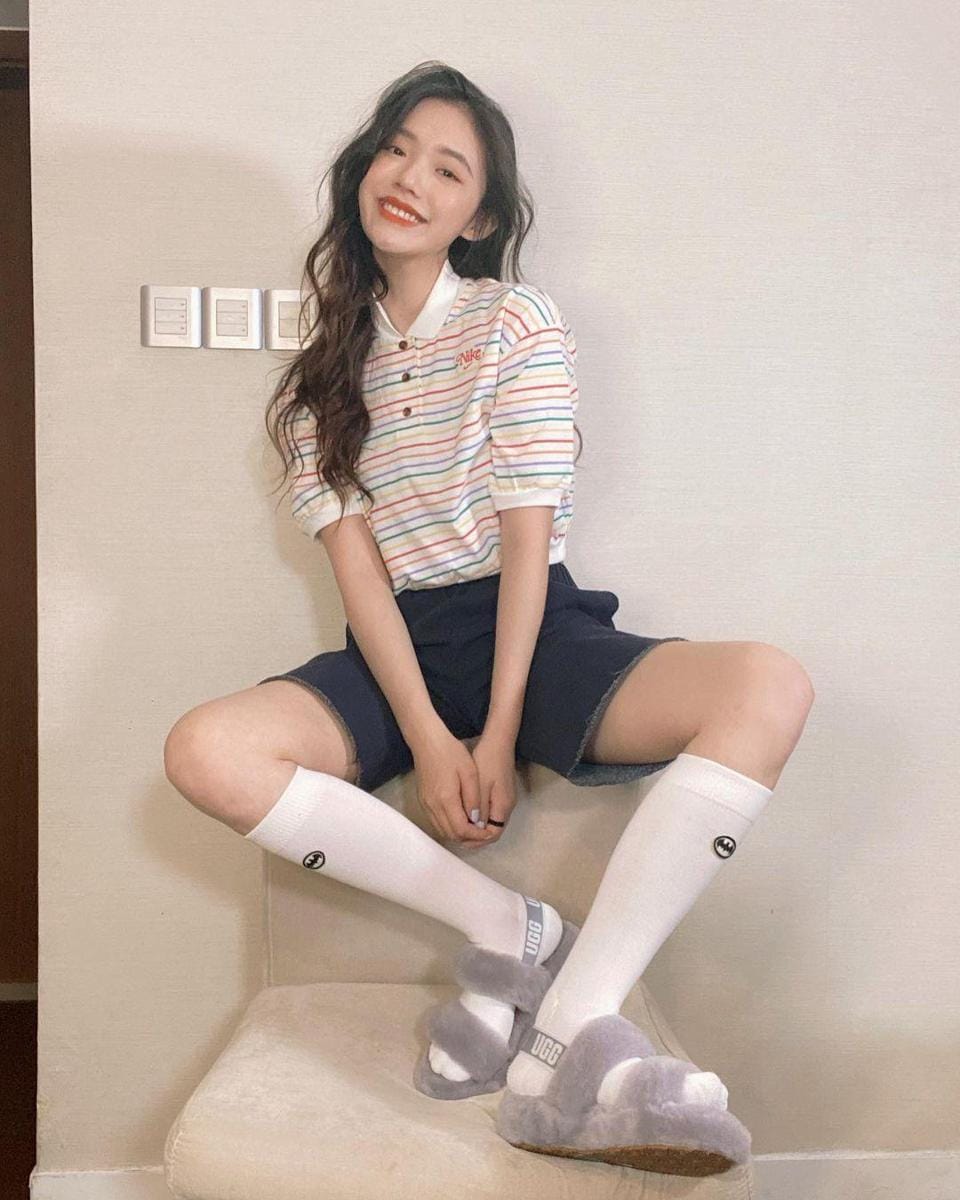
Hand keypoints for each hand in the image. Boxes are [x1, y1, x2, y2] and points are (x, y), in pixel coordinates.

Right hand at [410, 725, 492, 846]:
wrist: (427, 742)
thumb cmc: (450, 752)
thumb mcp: (470, 772)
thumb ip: (473, 798)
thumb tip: (476, 819)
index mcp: (446, 799)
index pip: (461, 829)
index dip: (476, 835)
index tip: (487, 832)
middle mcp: (433, 806)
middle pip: (451, 834)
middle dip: (468, 837)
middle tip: (482, 832)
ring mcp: (426, 805)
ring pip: (442, 830)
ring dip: (458, 833)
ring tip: (473, 827)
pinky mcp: (423, 801)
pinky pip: (436, 822)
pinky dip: (448, 826)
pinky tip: (459, 818)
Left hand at [469, 727, 519, 844]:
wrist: (499, 741)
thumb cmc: (488, 760)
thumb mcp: (480, 785)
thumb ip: (478, 807)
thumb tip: (473, 826)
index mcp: (503, 806)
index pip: (493, 834)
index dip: (477, 840)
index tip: (461, 839)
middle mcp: (507, 806)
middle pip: (492, 830)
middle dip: (476, 836)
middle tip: (458, 836)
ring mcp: (505, 799)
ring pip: (491, 822)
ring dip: (476, 827)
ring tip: (459, 827)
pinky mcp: (501, 792)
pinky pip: (490, 812)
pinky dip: (479, 817)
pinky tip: (466, 812)